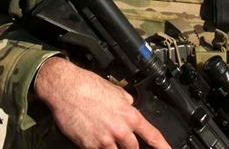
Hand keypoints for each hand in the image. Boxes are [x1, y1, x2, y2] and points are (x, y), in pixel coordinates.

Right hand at [34, 57, 170, 148]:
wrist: (65, 88)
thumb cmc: (87, 85)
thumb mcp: (115, 91)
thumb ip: (126, 102)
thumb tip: (131, 107)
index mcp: (129, 114)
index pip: (152, 135)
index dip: (163, 147)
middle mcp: (120, 130)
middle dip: (129, 146)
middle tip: (120, 137)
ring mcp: (104, 140)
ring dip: (112, 146)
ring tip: (104, 135)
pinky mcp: (90, 146)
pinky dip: (97, 146)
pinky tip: (91, 136)